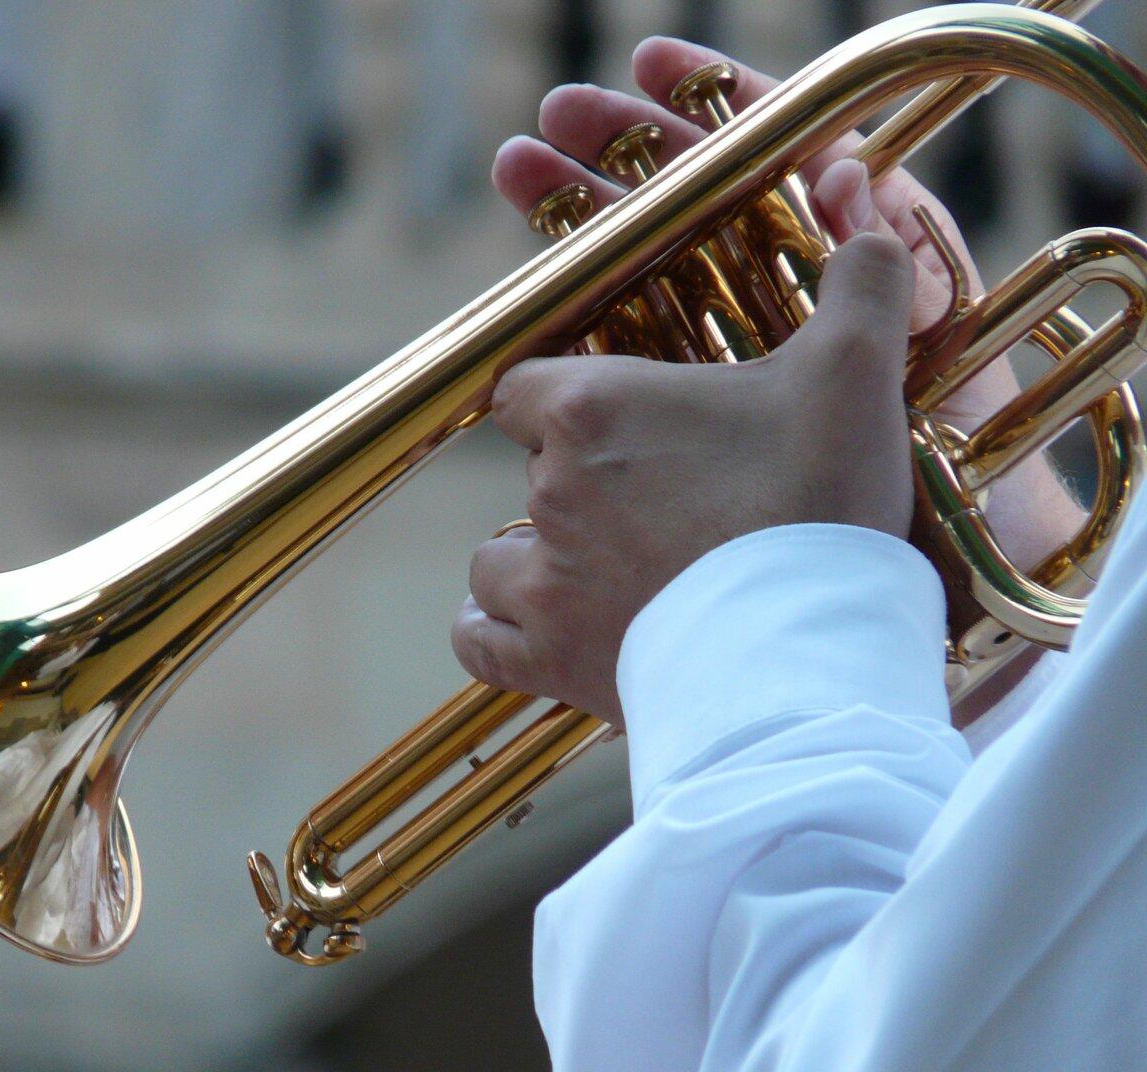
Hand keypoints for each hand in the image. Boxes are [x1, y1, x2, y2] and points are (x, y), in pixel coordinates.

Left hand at [482, 38, 1089, 716]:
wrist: (808, 647)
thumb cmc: (818, 505)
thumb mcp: (855, 375)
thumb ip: (864, 286)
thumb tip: (872, 232)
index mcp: (592, 407)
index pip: (525, 385)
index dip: (559, 402)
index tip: (605, 420)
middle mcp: (549, 486)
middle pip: (528, 470)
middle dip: (572, 483)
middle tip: (649, 505)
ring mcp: (540, 577)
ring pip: (495, 557)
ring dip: (534, 561)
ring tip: (601, 574)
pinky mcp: (545, 657)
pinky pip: (479, 640)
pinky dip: (498, 635)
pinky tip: (535, 634)